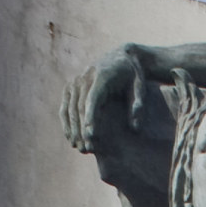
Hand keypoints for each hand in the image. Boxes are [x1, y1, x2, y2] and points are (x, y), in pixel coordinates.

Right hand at [63, 44, 167, 166]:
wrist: (121, 56)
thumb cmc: (133, 75)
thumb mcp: (140, 86)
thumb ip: (138, 105)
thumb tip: (134, 128)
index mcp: (102, 76)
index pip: (92, 98)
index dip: (90, 117)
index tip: (91, 135)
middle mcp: (85, 77)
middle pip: (79, 106)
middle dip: (82, 129)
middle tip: (87, 149)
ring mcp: (76, 81)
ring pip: (70, 108)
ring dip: (73, 129)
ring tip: (78, 148)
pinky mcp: (71, 86)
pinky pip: (65, 106)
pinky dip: (66, 122)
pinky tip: (70, 137)